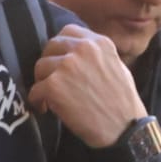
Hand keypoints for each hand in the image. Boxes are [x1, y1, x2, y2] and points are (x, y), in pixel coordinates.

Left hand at [26, 25, 145, 148]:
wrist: (125, 130)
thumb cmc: (123, 103)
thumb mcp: (117, 66)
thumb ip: (95, 55)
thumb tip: (74, 53)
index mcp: (99, 42)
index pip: (68, 32)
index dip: (61, 48)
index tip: (60, 61)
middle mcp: (82, 49)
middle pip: (50, 47)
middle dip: (50, 64)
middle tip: (53, 81)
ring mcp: (66, 66)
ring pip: (40, 67)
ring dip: (43, 82)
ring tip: (51, 98)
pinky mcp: (54, 86)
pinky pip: (35, 90)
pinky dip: (37, 101)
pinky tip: (46, 109)